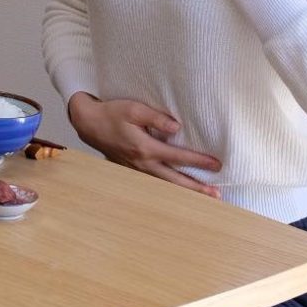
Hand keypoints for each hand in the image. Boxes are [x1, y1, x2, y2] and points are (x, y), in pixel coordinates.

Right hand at [68, 92, 221, 197]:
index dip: (199, 161)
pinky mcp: (132, 170)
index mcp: (145, 147)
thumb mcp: (134, 109)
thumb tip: (177, 128)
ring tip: (204, 197)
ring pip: (165, 185)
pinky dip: (169, 188)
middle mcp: (143, 163)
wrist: (89, 123)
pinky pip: (154, 183)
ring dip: (185, 191)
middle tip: (216, 195)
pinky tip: (178, 189)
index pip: (178, 156)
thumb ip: (157, 117)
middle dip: (196, 188)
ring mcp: (137, 169)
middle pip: (174, 180)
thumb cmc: (112, 113)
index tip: (216, 165)